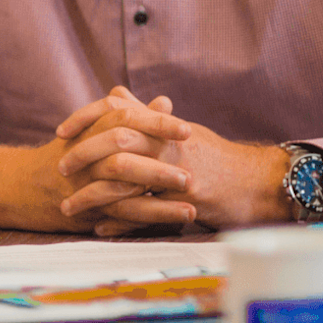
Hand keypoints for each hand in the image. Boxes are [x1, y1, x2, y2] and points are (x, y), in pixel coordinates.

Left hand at [54, 86, 289, 232]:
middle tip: (60, 168)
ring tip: (68, 207)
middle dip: (84, 155)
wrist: (262, 183)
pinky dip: (120, 222)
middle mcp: (171, 146)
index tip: (62, 132)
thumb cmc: (217, 156)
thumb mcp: (181, 131)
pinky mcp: (189, 203)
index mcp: (166, 127)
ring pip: (127, 181)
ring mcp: (179, 175)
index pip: (118, 111)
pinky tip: (99, 227)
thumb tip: (114, 94)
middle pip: (118, 142)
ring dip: (93, 196)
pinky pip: (147, 213)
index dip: (86, 118)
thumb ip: (145, 115)